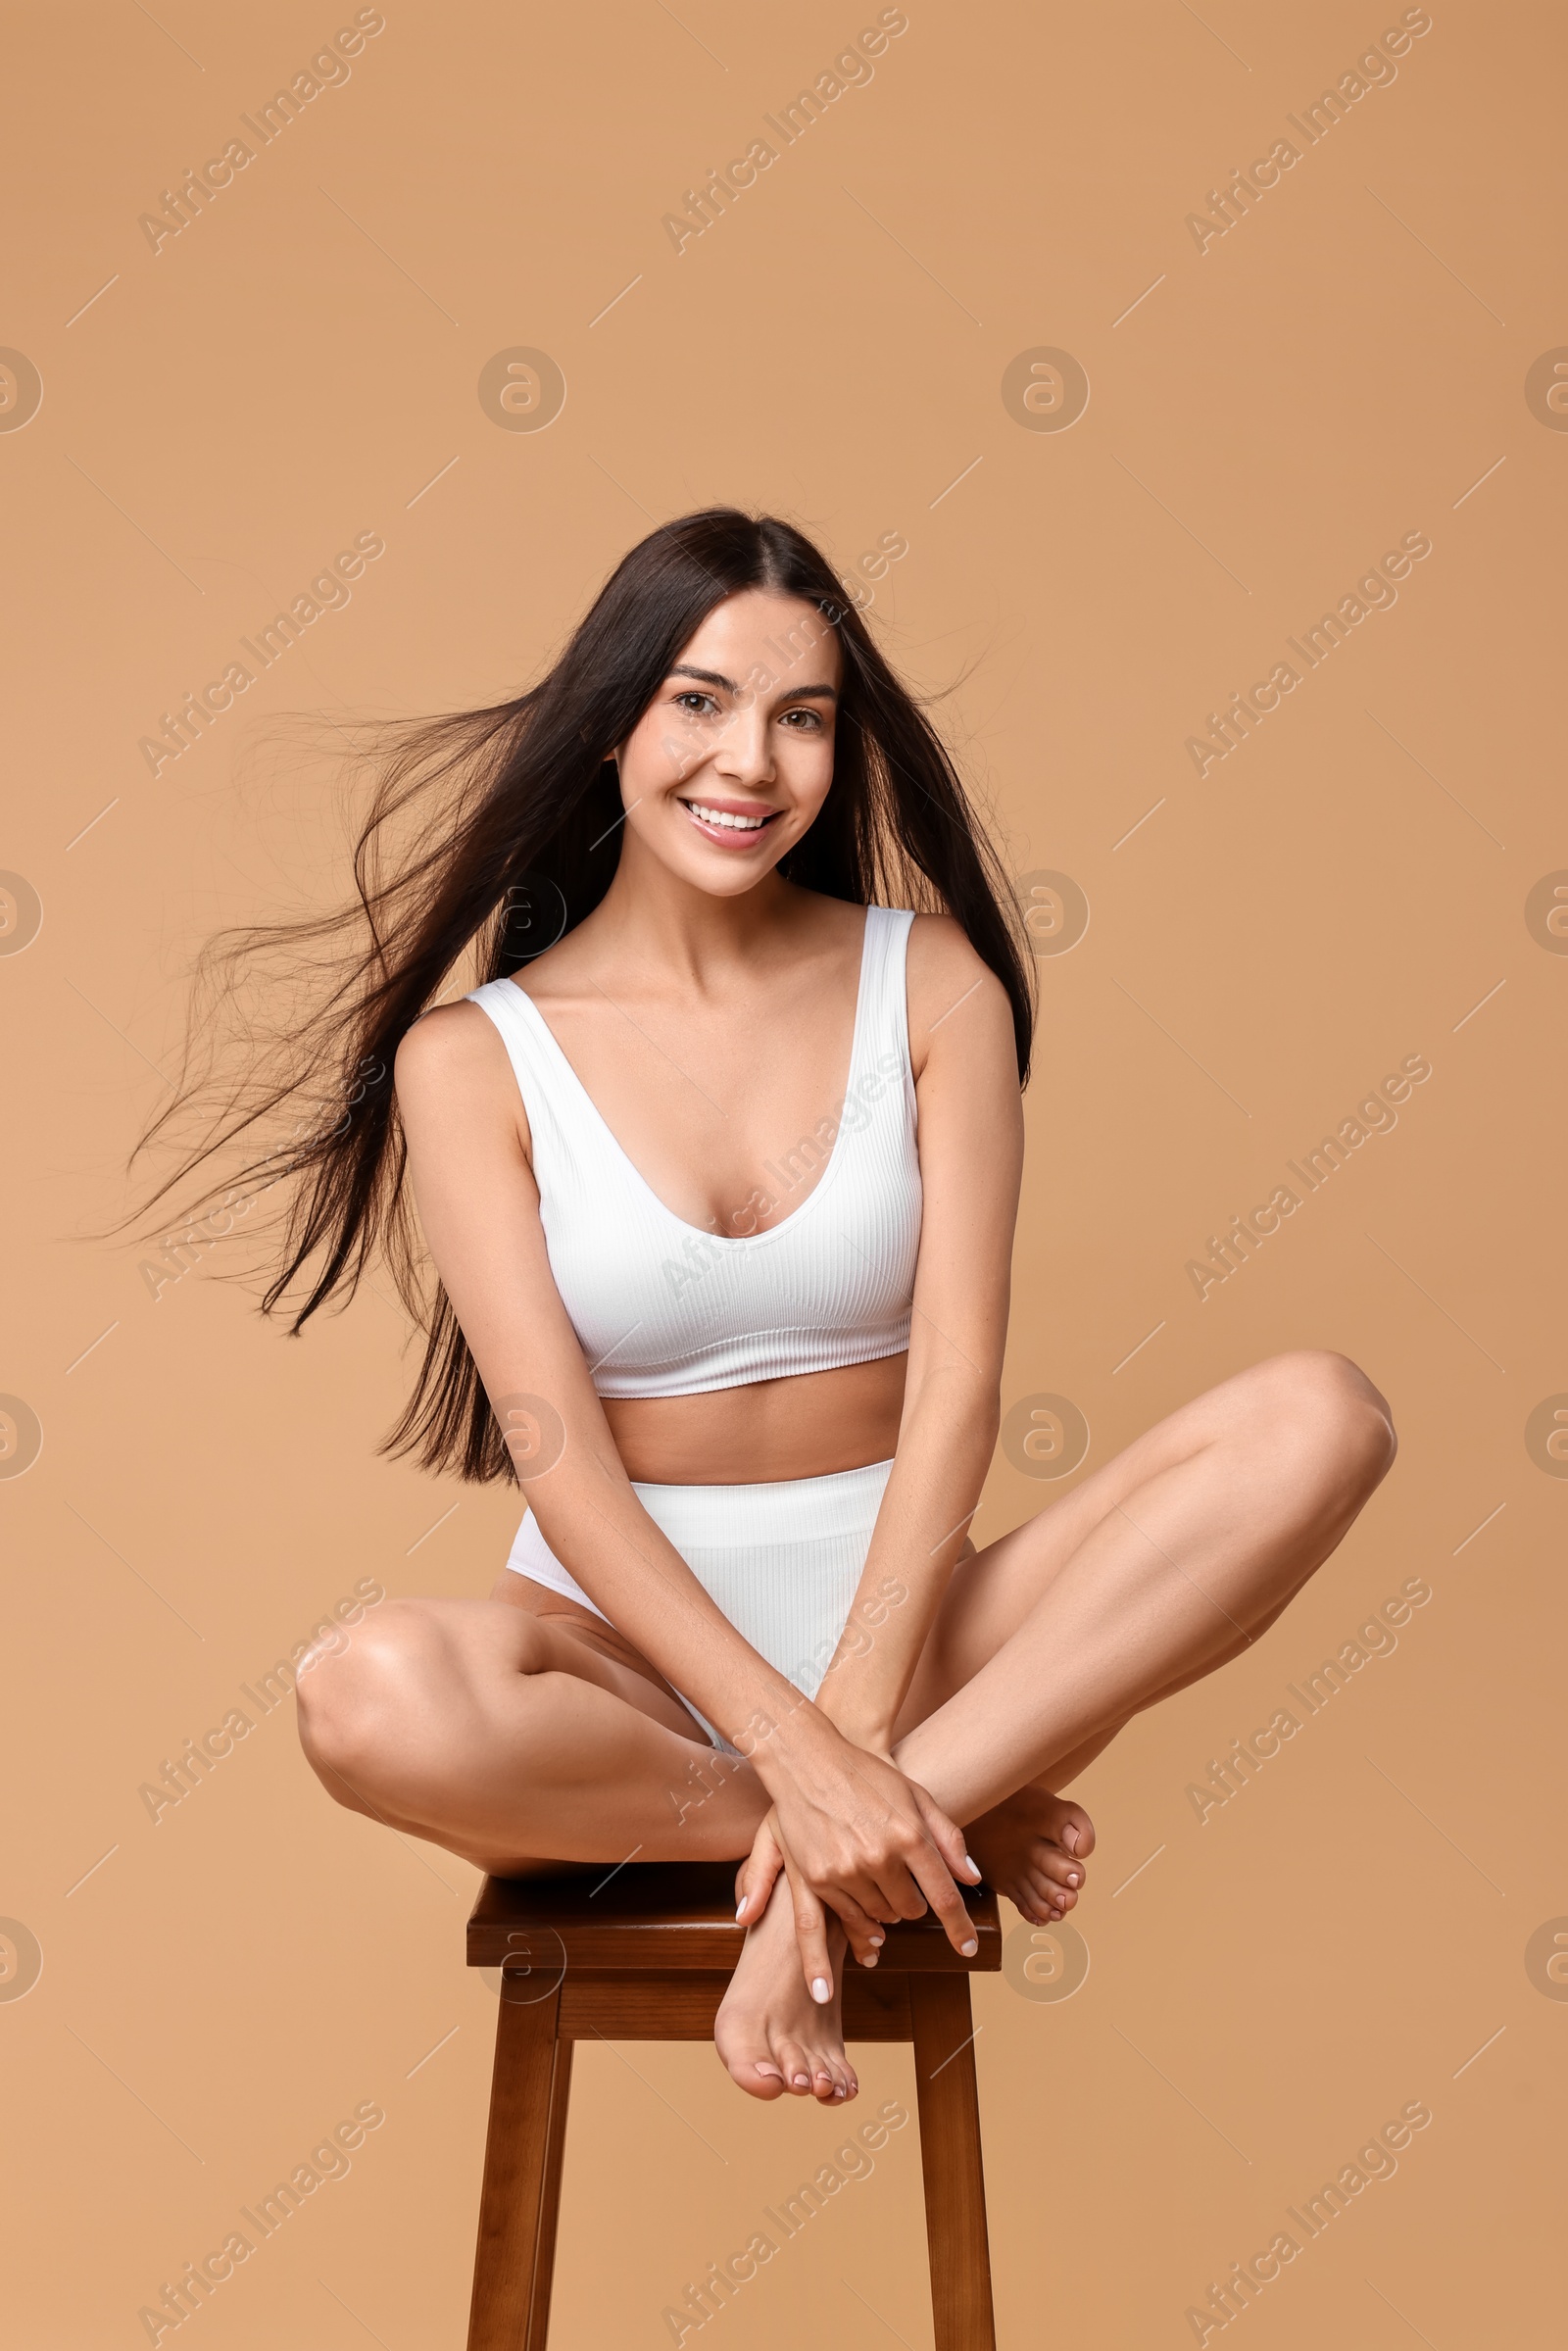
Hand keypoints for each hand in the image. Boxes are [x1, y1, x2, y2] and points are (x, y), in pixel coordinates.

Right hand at [734, 1723, 980, 1998]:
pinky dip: (859, 1911)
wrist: (807, 1762)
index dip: (960, 1928)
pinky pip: (849, 1915)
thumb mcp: (915, 1795)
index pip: (944, 1897)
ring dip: (886, 1905)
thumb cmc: (867, 1776)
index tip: (969, 1949)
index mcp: (910, 1834)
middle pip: (912, 1909)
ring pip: (881, 1915)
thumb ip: (948, 1838)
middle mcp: (880, 1856)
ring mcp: (847, 1870)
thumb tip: (973, 1878)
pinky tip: (860, 1890)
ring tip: (877, 1874)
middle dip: (914, 1900)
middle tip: (903, 1876)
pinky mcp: (819, 1878)